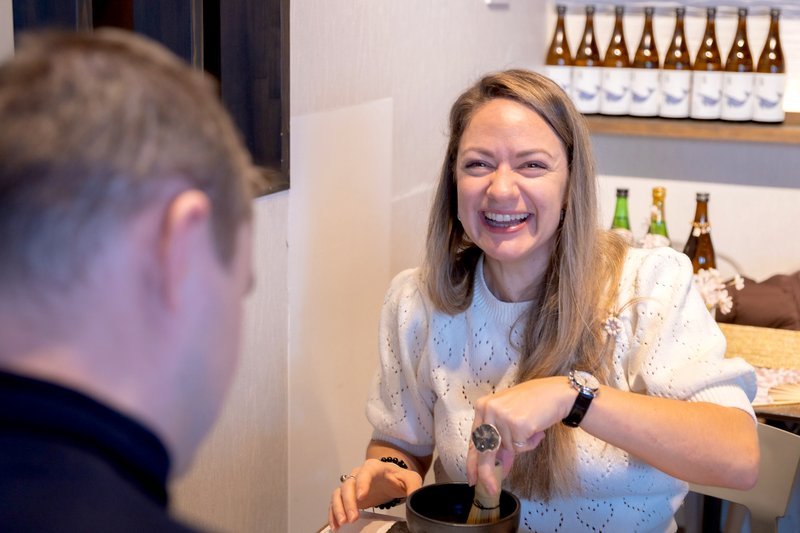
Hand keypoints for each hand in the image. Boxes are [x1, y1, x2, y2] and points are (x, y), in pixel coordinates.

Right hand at [328, 458, 422, 530]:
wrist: (391, 481)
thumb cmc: (399, 479)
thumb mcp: (411, 480)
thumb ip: (414, 487)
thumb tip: (415, 500)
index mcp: (374, 467)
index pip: (366, 471)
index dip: (362, 483)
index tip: (361, 498)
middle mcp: (359, 473)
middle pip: (348, 484)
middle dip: (348, 502)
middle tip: (352, 519)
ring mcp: (352, 485)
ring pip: (338, 493)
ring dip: (337, 508)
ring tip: (342, 523)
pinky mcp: (347, 496)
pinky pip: (335, 502)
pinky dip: (333, 513)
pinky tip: (335, 526)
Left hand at [467, 376, 571, 493]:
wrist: (556, 393)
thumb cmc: (533, 405)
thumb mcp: (510, 419)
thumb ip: (501, 441)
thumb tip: (499, 469)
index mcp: (483, 407)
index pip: (475, 440)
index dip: (473, 462)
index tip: (472, 479)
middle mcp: (488, 410)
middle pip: (485, 449)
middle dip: (487, 472)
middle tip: (491, 489)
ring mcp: (502, 416)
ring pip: (508, 449)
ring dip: (522, 445)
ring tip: (531, 428)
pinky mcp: (517, 424)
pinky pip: (521, 447)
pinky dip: (530, 443)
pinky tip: (536, 429)